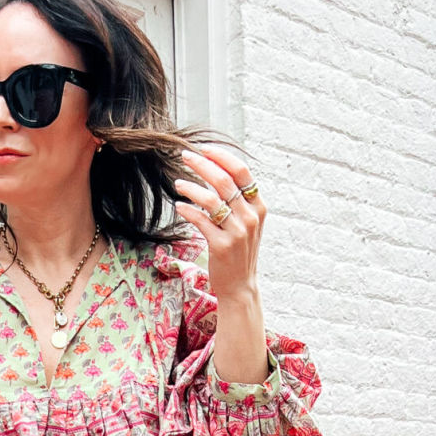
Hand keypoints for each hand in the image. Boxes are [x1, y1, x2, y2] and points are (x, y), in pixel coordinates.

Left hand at [174, 144, 266, 301]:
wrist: (240, 286)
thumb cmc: (239, 251)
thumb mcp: (246, 223)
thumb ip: (237, 200)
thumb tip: (215, 171)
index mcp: (258, 206)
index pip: (241, 171)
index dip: (221, 156)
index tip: (204, 149)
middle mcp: (250, 217)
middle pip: (224, 180)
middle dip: (202, 164)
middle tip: (185, 156)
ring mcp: (237, 232)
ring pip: (211, 199)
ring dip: (191, 187)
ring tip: (178, 183)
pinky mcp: (222, 245)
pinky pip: (201, 220)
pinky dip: (187, 210)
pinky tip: (179, 206)